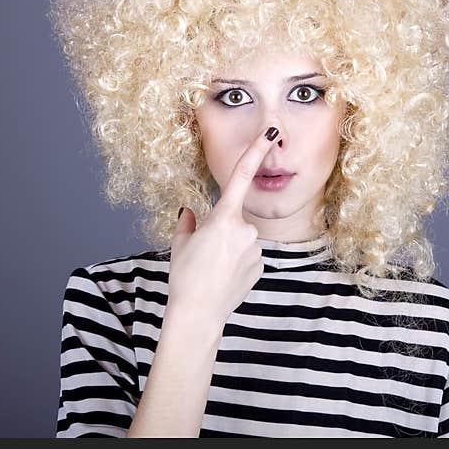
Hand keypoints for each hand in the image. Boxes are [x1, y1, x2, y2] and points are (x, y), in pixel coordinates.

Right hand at [166, 127, 278, 329]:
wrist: (199, 314)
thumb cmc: (185, 277)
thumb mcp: (180, 245)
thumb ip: (187, 224)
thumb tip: (189, 212)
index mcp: (223, 218)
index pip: (240, 176)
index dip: (255, 152)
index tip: (269, 135)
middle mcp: (245, 229)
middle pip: (233, 219)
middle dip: (220, 230)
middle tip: (204, 255)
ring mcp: (255, 248)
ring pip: (241, 239)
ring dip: (228, 248)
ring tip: (212, 270)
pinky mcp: (260, 265)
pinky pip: (248, 255)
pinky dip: (236, 262)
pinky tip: (224, 277)